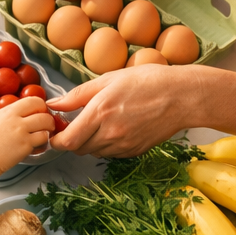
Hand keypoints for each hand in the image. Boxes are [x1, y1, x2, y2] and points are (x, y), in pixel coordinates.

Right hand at [0, 97, 53, 172]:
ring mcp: (22, 133)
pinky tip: (38, 142)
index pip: (33, 100)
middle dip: (48, 117)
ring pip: (46, 125)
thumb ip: (9, 113)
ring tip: (45, 132)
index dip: (40, 105)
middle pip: (43, 112)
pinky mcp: (26, 146)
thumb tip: (20, 110)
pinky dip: (44, 140)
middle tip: (47, 122)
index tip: (40, 110)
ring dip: (48, 128)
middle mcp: (17, 120)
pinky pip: (43, 139)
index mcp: (9, 111)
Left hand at [48, 64, 196, 155]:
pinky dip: (106, 144)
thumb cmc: (147, 81)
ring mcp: (124, 145)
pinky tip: (114, 127)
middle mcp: (110, 133)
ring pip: (94, 152)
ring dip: (89, 142)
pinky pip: (111, 153)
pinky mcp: (135, 151)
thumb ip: (77, 95)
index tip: (55, 131)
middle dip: (72, 139)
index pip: (68, 141)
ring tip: (97, 122)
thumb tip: (53, 104)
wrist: (182, 96)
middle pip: (78, 149)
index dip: (56, 140)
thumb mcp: (107, 80)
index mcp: (100, 113)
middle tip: (74, 123)